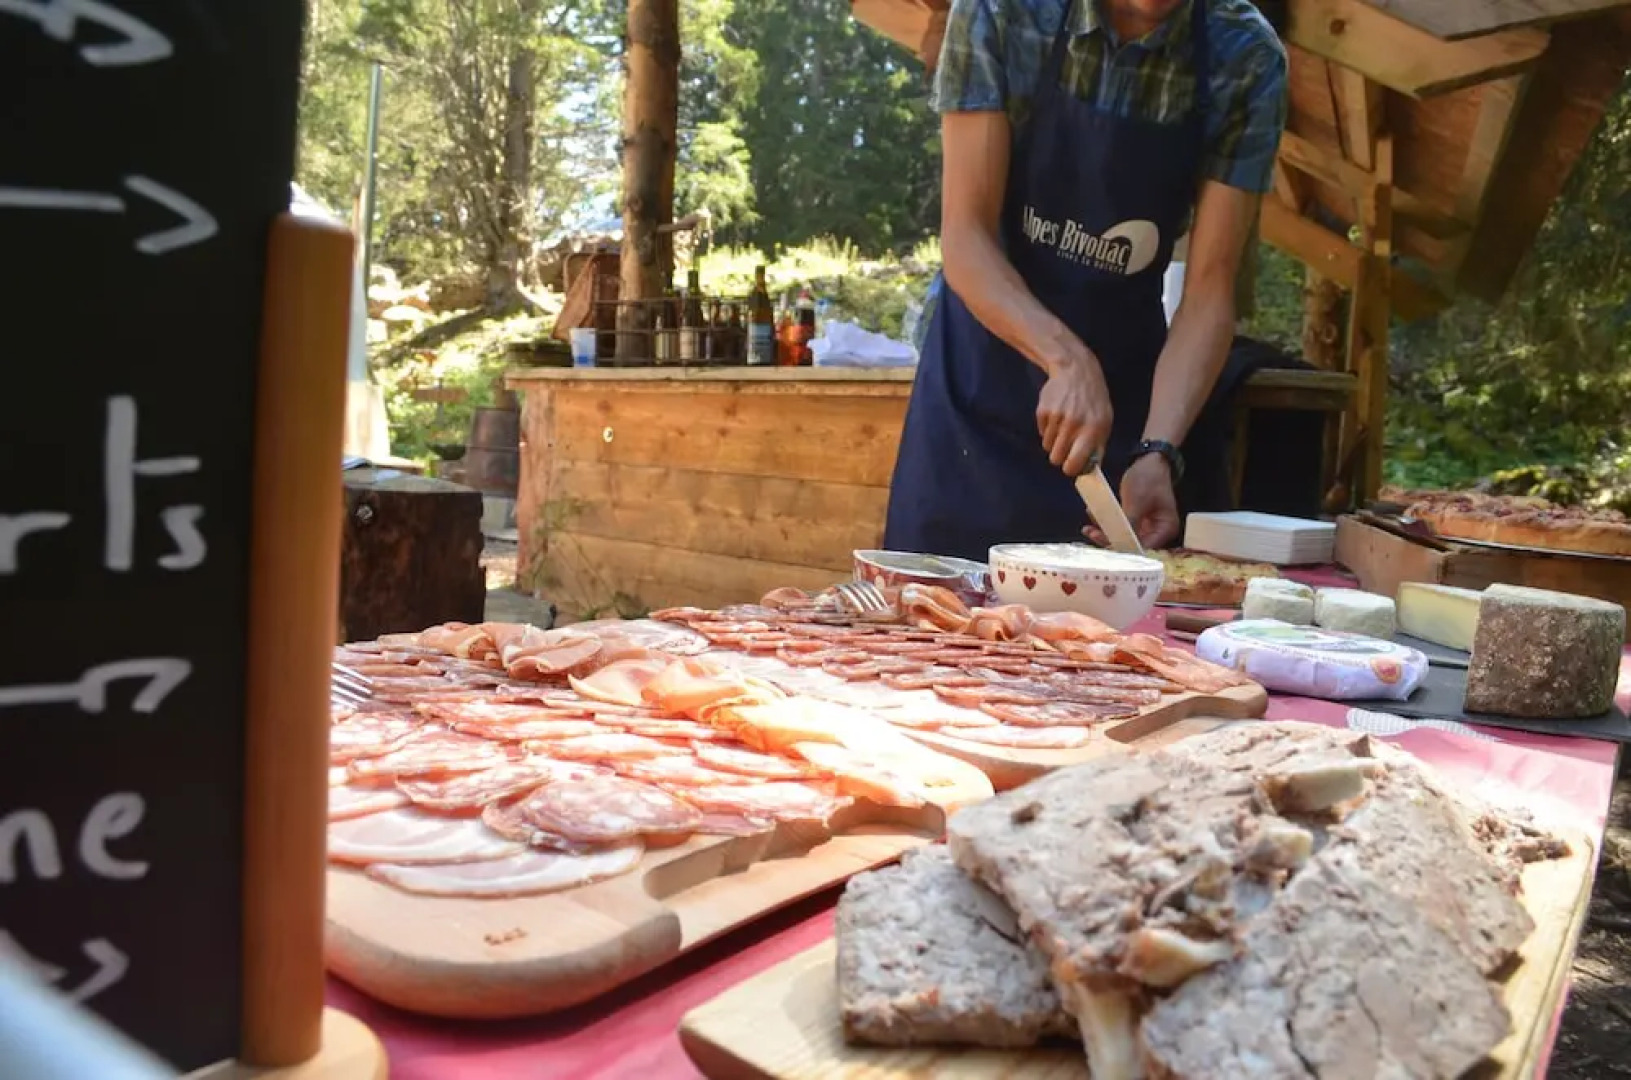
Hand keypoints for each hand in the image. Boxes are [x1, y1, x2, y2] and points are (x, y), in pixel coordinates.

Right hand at [1036, 350, 1112, 476]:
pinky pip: (1041, 432)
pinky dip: (1047, 428)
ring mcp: (1056, 418)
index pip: (1074, 463)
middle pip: (1055, 458)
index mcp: (1092, 431)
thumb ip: (1098, 445)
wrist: (1075, 370)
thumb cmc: (1093, 399)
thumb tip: (1090, 470)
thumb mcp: (1105, 420)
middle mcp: (1073, 426)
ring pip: (1047, 446)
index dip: (1070, 468)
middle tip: (1065, 446)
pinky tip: (1056, 415)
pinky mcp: (1042, 411)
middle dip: (1059, 456)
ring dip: (1053, 441)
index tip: (1070, 465)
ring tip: (1063, 426)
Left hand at [1082, 453, 1179, 548]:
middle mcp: (1158, 532)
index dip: (1123, 548)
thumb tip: (1118, 545)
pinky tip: (1093, 516)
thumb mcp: (1136, 501)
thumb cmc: (1148, 478)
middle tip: (1090, 532)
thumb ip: (1129, 524)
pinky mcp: (1138, 519)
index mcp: (1165, 529)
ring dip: (1106, 531)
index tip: (1103, 543)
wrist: (1150, 459)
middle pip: (1133, 544)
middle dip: (1110, 540)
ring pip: (1124, 536)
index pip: (1143, 548)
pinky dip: (1109, 522)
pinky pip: (1122, 526)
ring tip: (1088, 527)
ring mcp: (1148, 526)